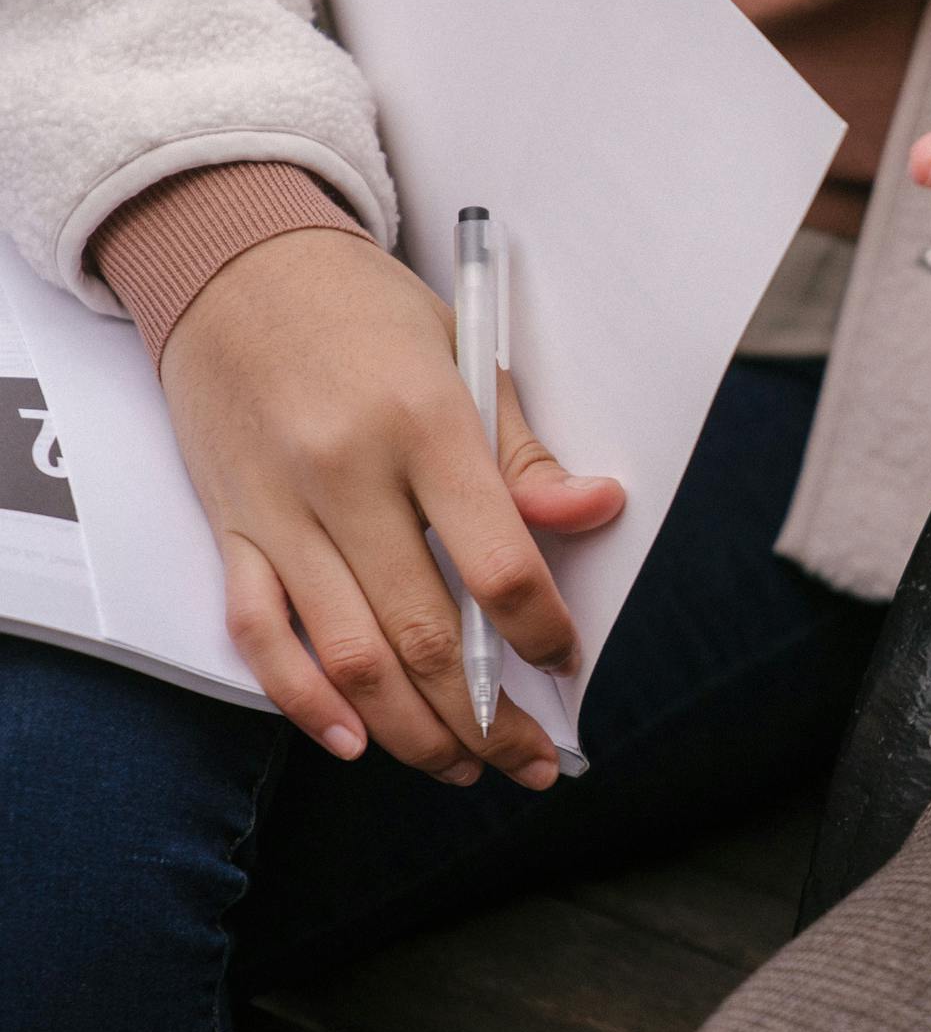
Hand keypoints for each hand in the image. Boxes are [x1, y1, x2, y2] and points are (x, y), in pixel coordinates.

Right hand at [162, 229, 624, 788]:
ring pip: (347, 655)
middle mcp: (347, 474)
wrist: (235, 264)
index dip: (542, 631)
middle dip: (487, 717)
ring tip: (462, 768)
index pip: (497, 562)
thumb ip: (525, 455)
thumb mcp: (467, 358)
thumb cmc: (367, 313)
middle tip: (531, 761)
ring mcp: (280, 508)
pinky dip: (304, 701)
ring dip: (411, 730)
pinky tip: (354, 743)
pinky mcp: (232, 528)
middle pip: (423, 633)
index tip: (568, 661)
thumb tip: (597, 510)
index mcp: (425, 424)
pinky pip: (260, 634)